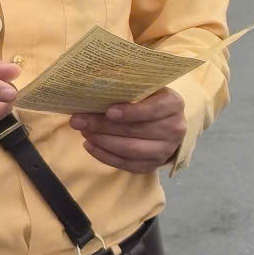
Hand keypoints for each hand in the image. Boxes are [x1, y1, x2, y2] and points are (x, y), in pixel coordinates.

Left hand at [68, 87, 186, 172]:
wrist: (166, 123)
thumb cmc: (149, 100)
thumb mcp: (146, 89)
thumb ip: (127, 89)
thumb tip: (93, 89)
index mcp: (173, 104)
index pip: (154, 109)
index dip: (131, 111)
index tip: (109, 111)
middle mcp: (174, 129)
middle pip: (136, 130)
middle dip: (104, 126)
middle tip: (80, 121)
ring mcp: (165, 150)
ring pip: (130, 150)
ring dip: (103, 141)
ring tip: (84, 132)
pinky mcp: (153, 165)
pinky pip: (126, 165)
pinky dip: (105, 156)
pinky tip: (89, 146)